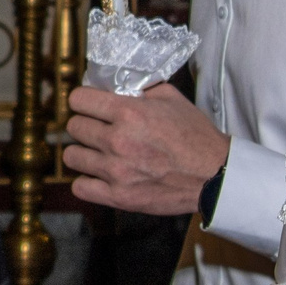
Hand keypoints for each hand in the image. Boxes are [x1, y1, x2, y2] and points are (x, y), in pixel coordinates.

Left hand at [63, 83, 229, 214]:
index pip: (78, 99)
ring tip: (98, 153)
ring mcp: (116, 171)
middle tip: (97, 129)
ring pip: (71, 157)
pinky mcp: (119, 197)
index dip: (83, 100)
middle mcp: (117, 140)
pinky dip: (87, 181)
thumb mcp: (172, 98)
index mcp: (129, 113)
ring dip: (83, 153)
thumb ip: (141, 90)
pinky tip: (99, 176)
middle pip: (73, 127)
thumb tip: (116, 87)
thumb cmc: (196, 136)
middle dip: (84, 124)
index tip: (88, 105)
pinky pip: (80, 187)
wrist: (213, 175)